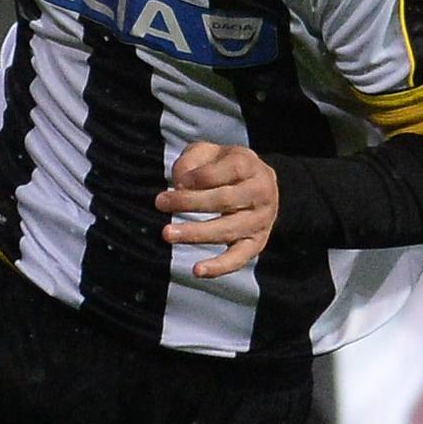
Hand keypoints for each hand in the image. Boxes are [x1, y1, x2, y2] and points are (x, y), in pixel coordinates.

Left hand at [160, 142, 280, 278]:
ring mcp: (261, 220)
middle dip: (189, 202)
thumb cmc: (226, 168)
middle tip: (161, 203)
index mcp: (250, 165)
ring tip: (168, 233)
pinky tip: (197, 270)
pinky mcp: (256, 243)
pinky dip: (218, 267)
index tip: (177, 181)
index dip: (200, 177)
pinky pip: (238, 258)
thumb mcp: (210, 153)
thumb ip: (193, 160)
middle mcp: (261, 193)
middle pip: (224, 200)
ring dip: (195, 233)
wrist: (259, 186)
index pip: (227, 171)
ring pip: (227, 229)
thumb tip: (181, 183)